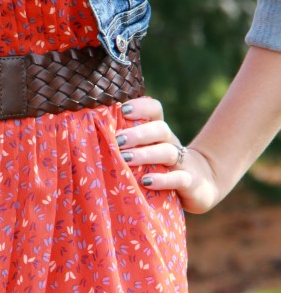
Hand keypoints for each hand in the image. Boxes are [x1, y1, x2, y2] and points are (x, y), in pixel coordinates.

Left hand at [116, 96, 221, 213]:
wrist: (201, 185)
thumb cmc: (161, 168)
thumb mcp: (147, 154)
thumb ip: (127, 145)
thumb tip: (91, 137)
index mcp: (160, 133)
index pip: (155, 110)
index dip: (141, 107)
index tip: (122, 109)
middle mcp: (171, 143)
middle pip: (160, 129)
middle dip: (138, 134)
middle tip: (117, 141)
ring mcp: (183, 162)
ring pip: (167, 152)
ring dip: (145, 155)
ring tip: (125, 159)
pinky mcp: (190, 182)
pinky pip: (178, 178)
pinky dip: (163, 180)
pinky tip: (146, 181)